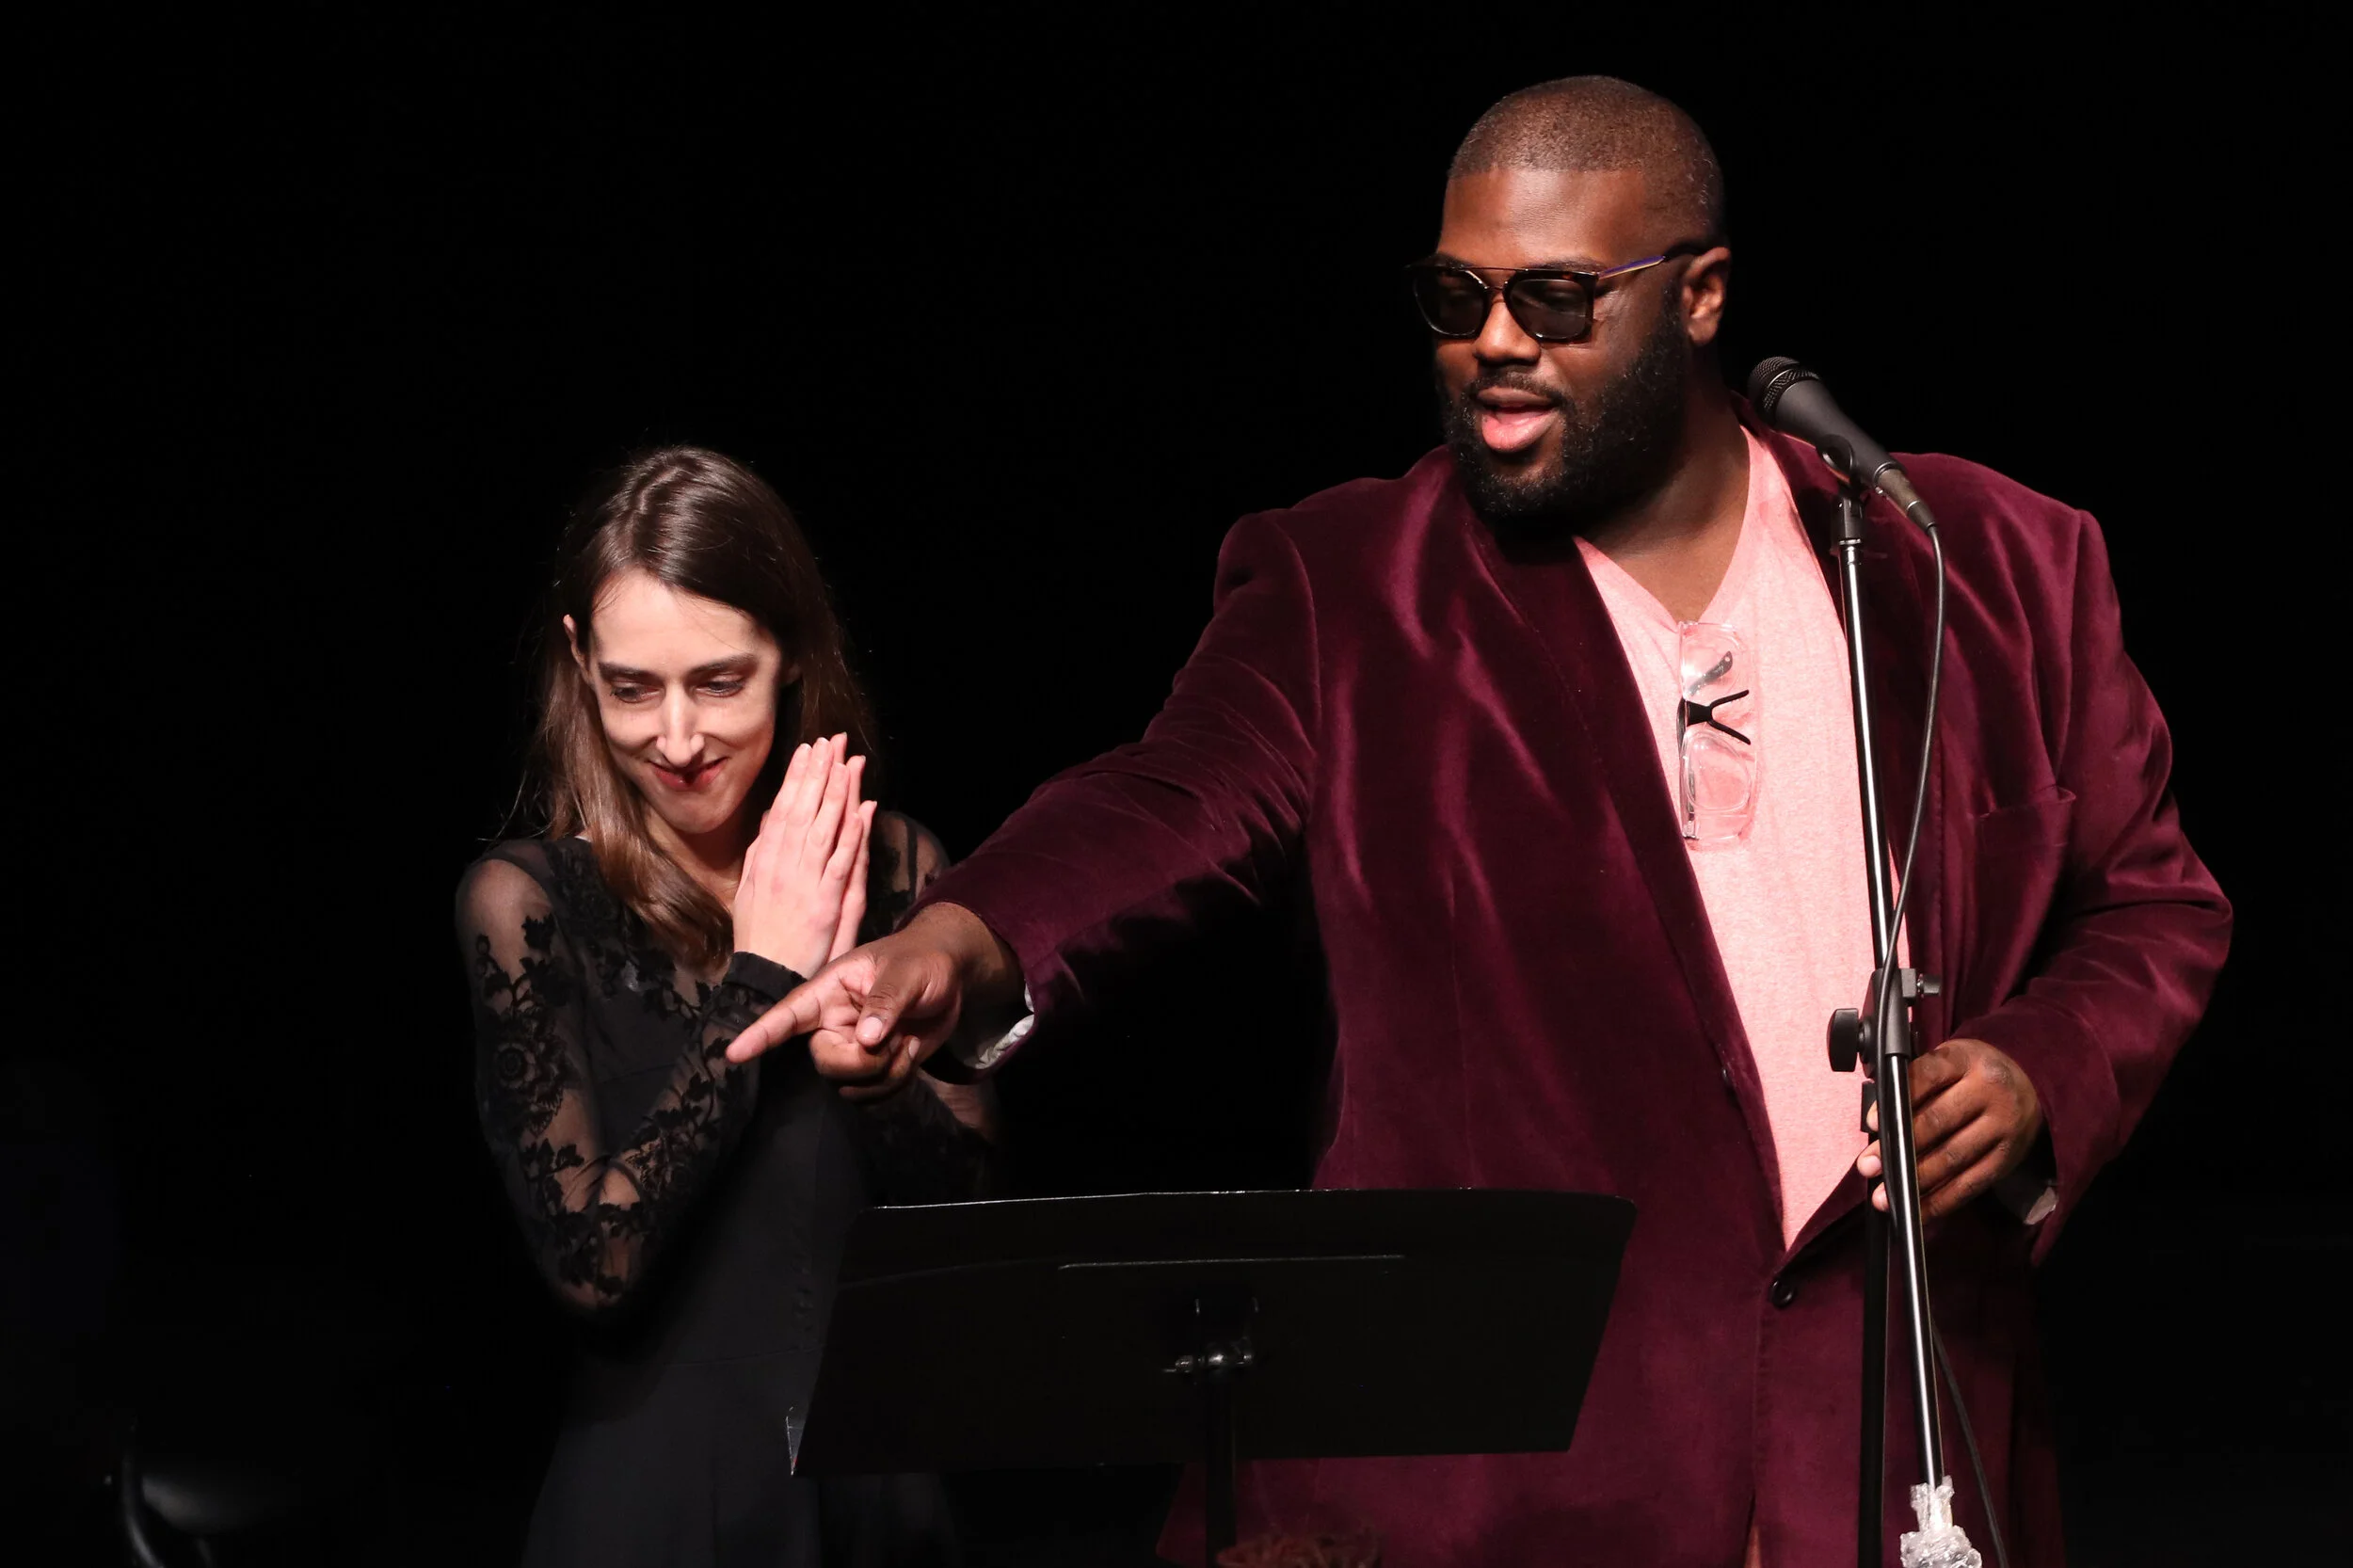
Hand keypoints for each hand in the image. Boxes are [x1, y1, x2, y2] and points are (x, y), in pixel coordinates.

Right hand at [725, 903, 1019, 1100]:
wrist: (948, 976)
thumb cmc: (921, 960)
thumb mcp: (908, 972)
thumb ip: (887, 1001)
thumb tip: (866, 1039)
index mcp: (830, 990)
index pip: (788, 1014)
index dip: (761, 1034)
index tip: (733, 1054)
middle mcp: (832, 1023)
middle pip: (825, 1062)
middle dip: (863, 1062)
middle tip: (898, 1038)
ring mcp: (851, 1048)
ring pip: (849, 1086)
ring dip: (888, 1072)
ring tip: (908, 1041)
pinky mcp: (871, 1068)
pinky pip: (873, 1096)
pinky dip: (898, 1082)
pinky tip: (911, 1054)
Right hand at [731, 734, 873, 977]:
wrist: (765, 980)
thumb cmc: (759, 937)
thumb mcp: (749, 890)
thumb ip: (761, 853)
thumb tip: (771, 819)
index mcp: (765, 861)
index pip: (784, 809)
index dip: (797, 777)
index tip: (809, 749)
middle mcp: (784, 867)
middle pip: (803, 810)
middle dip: (819, 773)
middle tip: (832, 740)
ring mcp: (805, 884)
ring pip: (822, 828)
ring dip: (836, 793)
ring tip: (847, 761)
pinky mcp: (826, 904)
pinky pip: (841, 862)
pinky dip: (852, 834)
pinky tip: (861, 809)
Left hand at [1857, 1037, 2041, 1219]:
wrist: (2033, 1083)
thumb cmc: (1974, 1073)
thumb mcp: (1950, 1060)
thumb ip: (1917, 1081)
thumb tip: (1879, 1121)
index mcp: (1966, 1059)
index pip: (1927, 1077)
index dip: (1898, 1100)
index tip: (1872, 1123)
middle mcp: (1988, 1091)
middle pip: (1938, 1121)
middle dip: (1898, 1147)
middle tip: (1868, 1166)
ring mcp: (2003, 1127)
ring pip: (1953, 1157)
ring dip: (1916, 1180)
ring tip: (1886, 1196)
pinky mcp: (2008, 1158)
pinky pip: (1971, 1184)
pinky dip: (1942, 1201)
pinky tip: (1918, 1211)